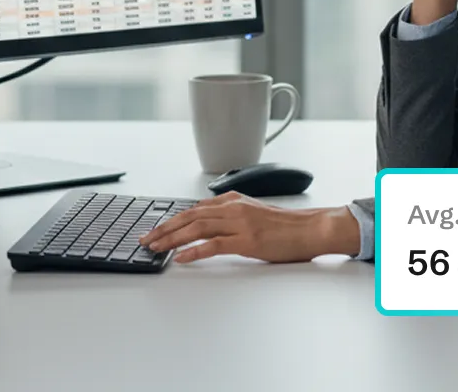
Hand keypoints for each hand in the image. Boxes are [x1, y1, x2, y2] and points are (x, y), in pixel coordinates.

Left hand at [137, 192, 359, 263]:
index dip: (171, 220)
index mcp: (233, 200)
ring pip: (197, 228)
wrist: (310, 229)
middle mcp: (233, 208)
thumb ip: (231, 215)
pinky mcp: (247, 240)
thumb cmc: (285, 226)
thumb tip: (207, 224)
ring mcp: (239, 224)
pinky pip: (214, 245)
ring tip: (157, 248)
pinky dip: (194, 251)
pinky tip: (182, 257)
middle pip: (189, 217)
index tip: (155, 229)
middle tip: (147, 239)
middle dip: (164, 229)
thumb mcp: (253, 213)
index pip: (194, 209)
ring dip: (173, 239)